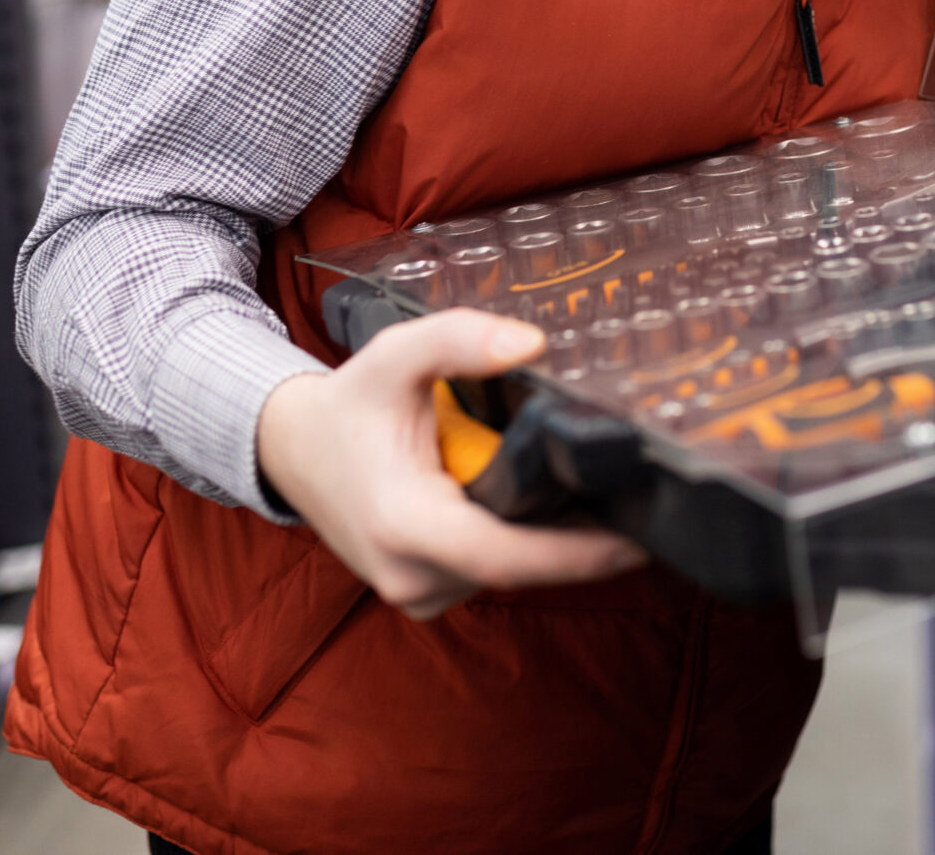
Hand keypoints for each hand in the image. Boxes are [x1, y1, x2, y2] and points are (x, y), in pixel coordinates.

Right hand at [256, 309, 646, 618]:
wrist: (293, 451)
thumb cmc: (350, 404)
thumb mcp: (396, 355)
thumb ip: (460, 339)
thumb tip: (533, 344)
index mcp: (403, 524)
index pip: (505, 557)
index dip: (576, 554)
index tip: (635, 539)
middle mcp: (410, 574)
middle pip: (521, 568)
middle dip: (583, 542)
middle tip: (640, 499)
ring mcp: (418, 593)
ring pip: (511, 574)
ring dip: (556, 542)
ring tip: (601, 494)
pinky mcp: (427, 594)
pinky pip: (492, 575)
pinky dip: (526, 545)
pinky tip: (551, 508)